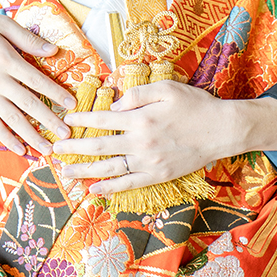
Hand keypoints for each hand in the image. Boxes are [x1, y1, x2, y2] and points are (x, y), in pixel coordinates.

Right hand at [0, 0, 75, 154]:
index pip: (37, 80)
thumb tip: (54, 51)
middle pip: (28, 104)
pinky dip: (6, 138)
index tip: (72, 104)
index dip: (56, 93)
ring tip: (48, 148)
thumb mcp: (1, 24)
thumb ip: (27, 39)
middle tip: (67, 134)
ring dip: (31, 135)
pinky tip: (20, 149)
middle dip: (50, 121)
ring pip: (12, 119)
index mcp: (6, 58)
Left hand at [54, 81, 276, 195]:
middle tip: (54, 149)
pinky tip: (94, 189)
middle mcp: (140, 142)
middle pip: (99, 147)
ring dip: (84, 171)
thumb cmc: (195, 105)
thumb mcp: (166, 88)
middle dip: (74, 148)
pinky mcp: (158, 175)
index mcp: (140, 118)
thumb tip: (114, 103)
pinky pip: (129, 184)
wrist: (222, 130)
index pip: (103, 119)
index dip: (82, 119)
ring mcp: (149, 162)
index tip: (66, 120)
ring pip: (110, 169)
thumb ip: (137, 94)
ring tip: (65, 172)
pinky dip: (110, 187)